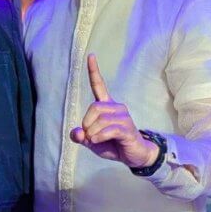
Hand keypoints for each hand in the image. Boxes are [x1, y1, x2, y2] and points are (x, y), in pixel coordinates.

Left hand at [70, 54, 158, 168]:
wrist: (133, 156)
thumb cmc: (112, 144)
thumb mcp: (91, 141)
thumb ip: (81, 136)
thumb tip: (77, 133)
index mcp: (106, 106)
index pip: (98, 85)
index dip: (94, 71)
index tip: (91, 55)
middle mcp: (116, 107)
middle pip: (94, 107)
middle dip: (86, 123)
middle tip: (88, 135)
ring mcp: (123, 117)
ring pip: (100, 119)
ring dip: (92, 133)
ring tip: (95, 140)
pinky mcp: (127, 128)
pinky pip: (108, 130)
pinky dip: (99, 137)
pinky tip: (97, 141)